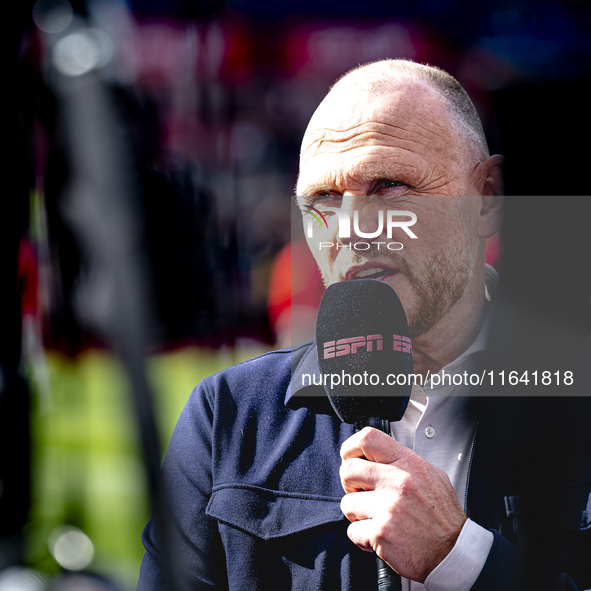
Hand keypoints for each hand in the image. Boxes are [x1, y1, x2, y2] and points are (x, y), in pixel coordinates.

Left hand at [339, 427, 466, 582]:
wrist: (455, 553)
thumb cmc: (442, 517)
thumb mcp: (431, 476)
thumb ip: (404, 462)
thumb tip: (379, 453)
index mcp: (409, 464)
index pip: (368, 439)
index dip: (351, 446)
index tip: (348, 456)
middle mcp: (398, 482)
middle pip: (348, 469)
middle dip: (349, 483)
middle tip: (360, 492)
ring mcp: (388, 508)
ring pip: (347, 503)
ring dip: (356, 513)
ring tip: (375, 518)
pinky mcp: (381, 533)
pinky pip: (352, 531)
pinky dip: (362, 537)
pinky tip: (379, 536)